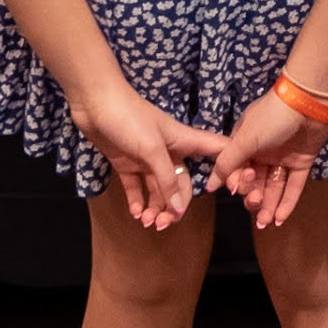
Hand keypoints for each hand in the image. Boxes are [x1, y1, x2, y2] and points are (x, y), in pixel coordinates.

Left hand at [69, 82, 224, 230]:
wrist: (93, 102)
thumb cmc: (129, 118)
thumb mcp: (152, 150)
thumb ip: (167, 180)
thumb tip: (179, 209)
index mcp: (183, 141)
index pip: (216, 153)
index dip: (228, 169)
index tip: (233, 190)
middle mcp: (169, 152)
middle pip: (182, 184)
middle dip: (175, 206)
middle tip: (163, 225)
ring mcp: (147, 158)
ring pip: (159, 189)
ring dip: (155, 208)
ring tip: (146, 222)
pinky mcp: (127, 163)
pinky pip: (137, 187)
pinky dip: (137, 202)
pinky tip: (136, 213)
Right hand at [209, 90, 327, 227]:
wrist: (308, 103)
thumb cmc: (271, 118)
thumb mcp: (244, 139)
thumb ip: (227, 163)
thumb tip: (210, 185)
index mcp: (245, 144)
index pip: (236, 171)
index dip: (237, 183)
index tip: (239, 190)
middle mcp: (262, 153)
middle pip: (255, 182)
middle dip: (253, 197)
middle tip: (256, 205)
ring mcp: (283, 158)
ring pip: (273, 187)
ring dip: (268, 205)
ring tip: (265, 223)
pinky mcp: (302, 163)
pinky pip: (293, 186)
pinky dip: (286, 202)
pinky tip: (279, 218)